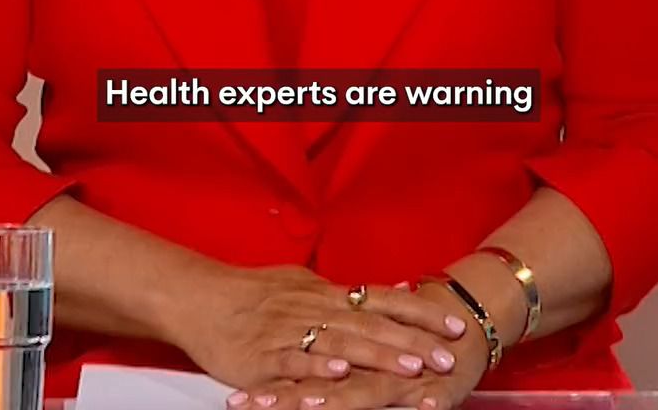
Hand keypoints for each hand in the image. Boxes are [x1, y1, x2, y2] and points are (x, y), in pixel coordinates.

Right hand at [167, 261, 465, 391]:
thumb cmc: (254, 294)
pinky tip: (340, 372)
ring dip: (378, 355)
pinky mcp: (265, 357)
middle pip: (371, 324)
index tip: (456, 324)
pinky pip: (296, 361)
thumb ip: (349, 293)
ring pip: (341, 343)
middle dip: (412, 342)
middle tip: (448, 356)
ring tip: (410, 367)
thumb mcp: (306, 284)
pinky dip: (319, 365)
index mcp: (326, 294)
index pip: (384, 301)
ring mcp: (291, 333)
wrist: (201, 298)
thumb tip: (394, 290)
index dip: (421, 314)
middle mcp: (315, 309)